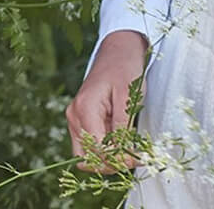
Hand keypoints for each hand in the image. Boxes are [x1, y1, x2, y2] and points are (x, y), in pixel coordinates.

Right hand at [65, 30, 147, 173]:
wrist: (118, 49)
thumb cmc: (125, 68)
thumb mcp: (128, 97)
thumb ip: (122, 127)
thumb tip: (122, 155)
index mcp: (84, 109)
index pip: (97, 151)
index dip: (118, 160)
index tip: (139, 158)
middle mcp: (74, 115)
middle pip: (87, 158)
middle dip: (110, 163)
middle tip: (134, 157)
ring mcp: (75, 117)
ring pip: (87, 154)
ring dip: (107, 158)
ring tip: (128, 149)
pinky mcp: (80, 118)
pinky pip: (89, 144)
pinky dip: (104, 149)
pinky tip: (120, 141)